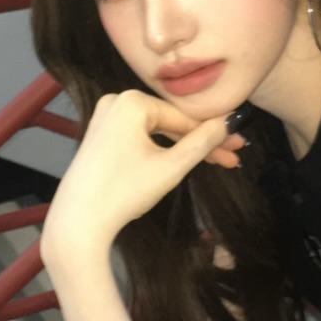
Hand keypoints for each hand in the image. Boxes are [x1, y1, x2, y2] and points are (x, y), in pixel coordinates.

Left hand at [41, 91, 241, 271]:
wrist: (79, 220)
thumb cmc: (125, 192)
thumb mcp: (171, 167)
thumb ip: (203, 142)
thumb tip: (229, 122)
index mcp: (132, 101)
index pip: (185, 117)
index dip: (217, 134)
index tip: (240, 147)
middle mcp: (116, 100)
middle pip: (172, 122)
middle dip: (203, 142)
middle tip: (233, 158)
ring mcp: (105, 117)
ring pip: (157, 130)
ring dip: (185, 147)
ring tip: (216, 163)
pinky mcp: (99, 134)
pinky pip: (139, 136)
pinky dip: (161, 149)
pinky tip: (184, 160)